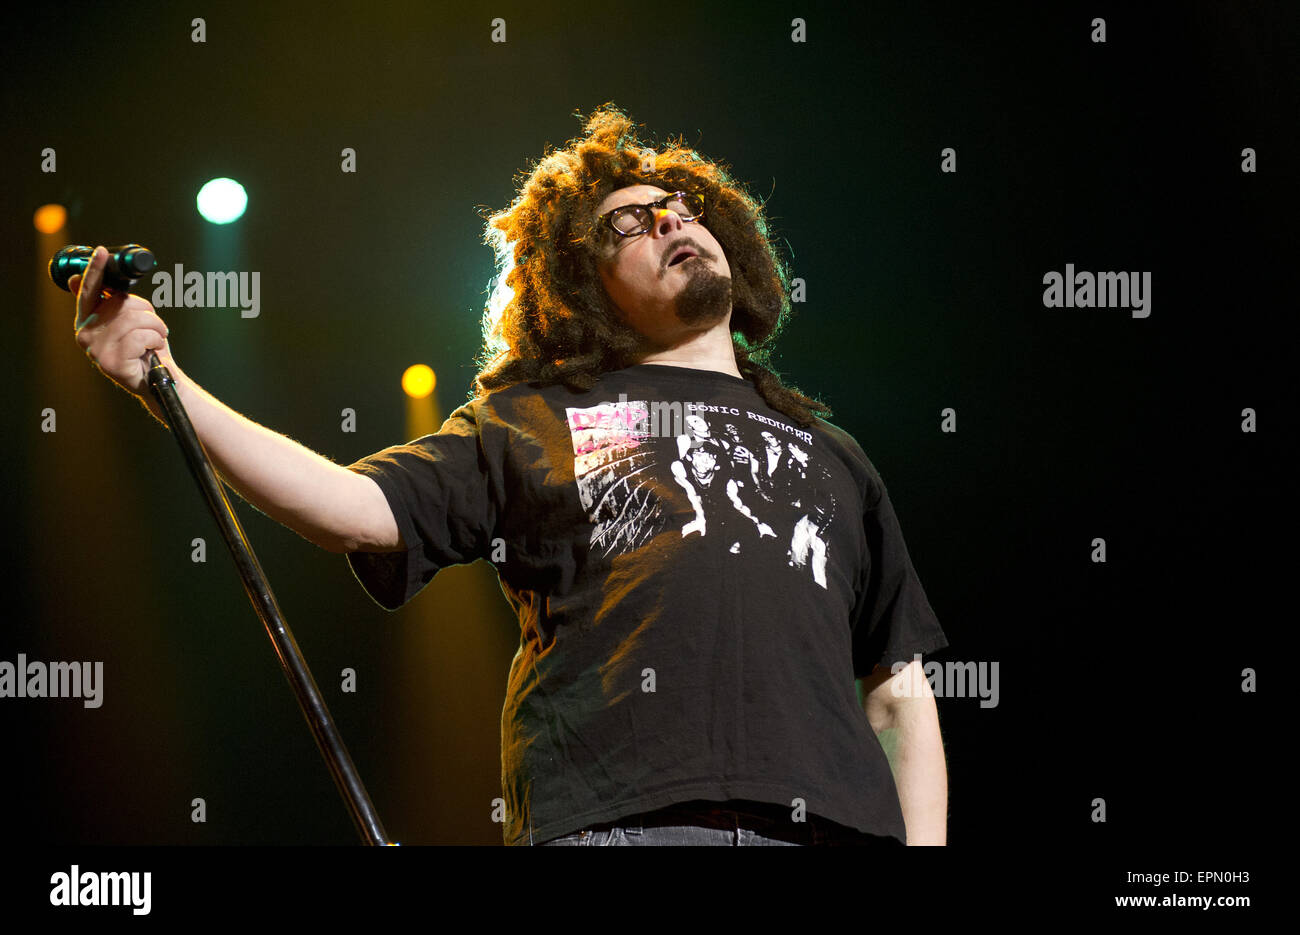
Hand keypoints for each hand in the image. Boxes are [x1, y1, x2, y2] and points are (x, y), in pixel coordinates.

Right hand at [70, 245, 176, 397]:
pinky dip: (155, 340)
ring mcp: (95, 349)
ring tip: (155, 340)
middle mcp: (85, 333)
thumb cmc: (145, 348)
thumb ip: (112, 302)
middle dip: (147, 313)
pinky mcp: (110, 361)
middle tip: (153, 330)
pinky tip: (152, 351)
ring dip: (155, 328)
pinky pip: (141, 336)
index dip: (96, 269)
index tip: (101, 251)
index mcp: (87, 320)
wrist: (157, 380)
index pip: (89, 290)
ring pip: (134, 319)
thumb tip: (83, 281)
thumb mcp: (129, 321)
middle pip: (122, 303)